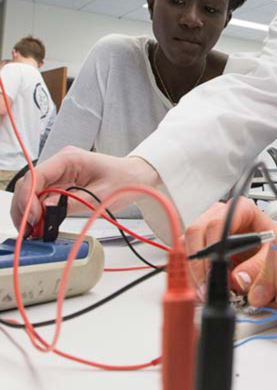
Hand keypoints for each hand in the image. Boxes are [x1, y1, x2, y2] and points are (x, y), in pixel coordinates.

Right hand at [11, 148, 159, 232]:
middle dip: (24, 207)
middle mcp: (61, 164)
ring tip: (33, 231)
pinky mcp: (63, 184)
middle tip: (28, 229)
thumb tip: (47, 209)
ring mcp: (61, 174)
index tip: (31, 217)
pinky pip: (44, 198)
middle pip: (30, 184)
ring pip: (33, 192)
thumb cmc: (126, 180)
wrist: (139, 178)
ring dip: (29, 211)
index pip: (37, 176)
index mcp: (69, 159)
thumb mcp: (102, 194)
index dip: (28, 197)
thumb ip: (73, 202)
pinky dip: (39, 212)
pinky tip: (40, 225)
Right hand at [183, 198, 276, 296]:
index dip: (213, 247)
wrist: (265, 248)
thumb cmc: (269, 244)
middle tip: (207, 286)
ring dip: (192, 270)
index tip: (215, 270)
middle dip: (200, 263)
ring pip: (187, 244)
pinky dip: (190, 272)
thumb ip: (258, 266)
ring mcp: (206, 225)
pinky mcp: (198, 241)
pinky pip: (185, 254)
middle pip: (197, 232)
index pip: (218, 223)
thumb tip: (238, 279)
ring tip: (204, 291)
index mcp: (241, 209)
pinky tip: (200, 286)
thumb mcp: (271, 253)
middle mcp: (220, 214)